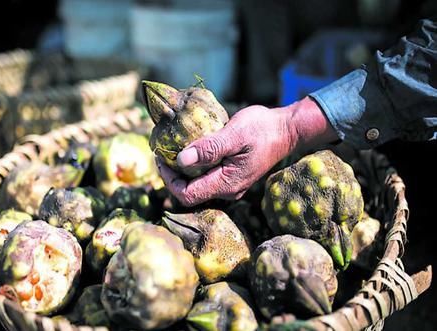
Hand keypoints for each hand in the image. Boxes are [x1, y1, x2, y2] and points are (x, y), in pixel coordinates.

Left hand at [157, 97, 337, 205]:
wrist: (287, 130)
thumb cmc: (262, 130)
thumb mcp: (234, 134)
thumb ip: (209, 148)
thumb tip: (181, 159)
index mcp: (226, 184)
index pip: (187, 194)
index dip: (169, 180)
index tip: (161, 158)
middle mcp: (227, 190)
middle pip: (190, 192)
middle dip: (173, 175)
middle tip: (163, 152)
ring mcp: (231, 185)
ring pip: (198, 185)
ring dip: (182, 171)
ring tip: (173, 150)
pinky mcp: (232, 176)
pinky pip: (207, 178)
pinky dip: (194, 167)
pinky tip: (190, 150)